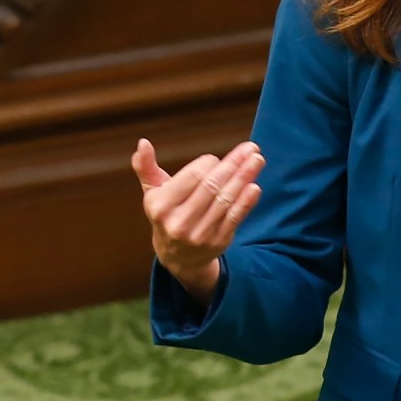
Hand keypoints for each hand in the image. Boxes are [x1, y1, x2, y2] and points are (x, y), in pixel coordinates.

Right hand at [134, 138, 262, 305]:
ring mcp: (200, 234)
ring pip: (226, 200)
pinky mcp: (217, 241)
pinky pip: (235, 218)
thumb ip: (146, 167)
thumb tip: (142, 143)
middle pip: (212, 186)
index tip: (216, 159)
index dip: (209, 163)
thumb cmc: (166, 215)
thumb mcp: (152, 193)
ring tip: (257, 160)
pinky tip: (255, 186)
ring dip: (244, 178)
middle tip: (252, 148)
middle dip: (234, 164)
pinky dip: (246, 201)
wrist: (177, 257)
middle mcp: (179, 222)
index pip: (192, 176)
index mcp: (160, 206)